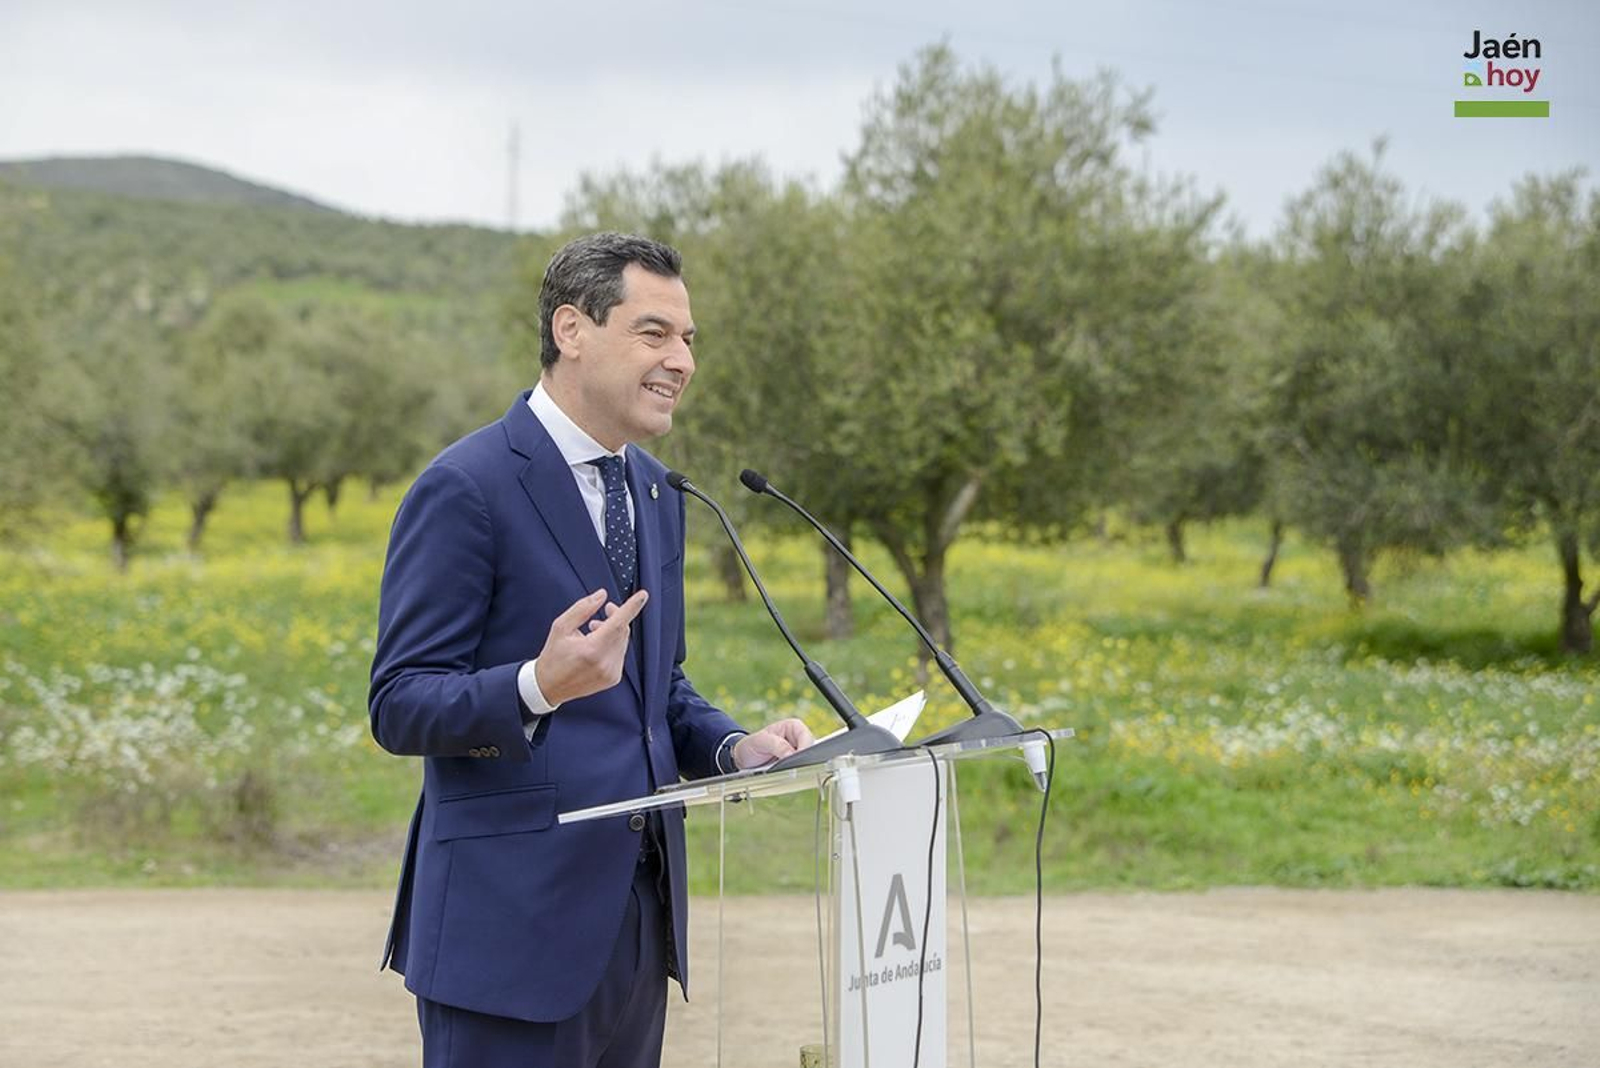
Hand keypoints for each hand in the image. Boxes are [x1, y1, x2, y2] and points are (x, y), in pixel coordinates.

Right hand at [533, 589, 647, 705]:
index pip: (618, 623)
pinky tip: (596, 647)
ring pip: (623, 641)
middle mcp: (605, 663)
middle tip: (603, 611)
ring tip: (593, 631)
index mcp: (592, 649)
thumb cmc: (553, 657)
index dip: (632, 607)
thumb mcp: (561, 627)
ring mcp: (611, 672)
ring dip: (613, 631)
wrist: (549, 687)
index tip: (643, 595)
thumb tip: (601, 596)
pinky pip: (620, 653)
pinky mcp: (613, 678)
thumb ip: (582, 609)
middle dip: (616, 617)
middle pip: (622, 630)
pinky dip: (612, 645)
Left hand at [732, 718, 814, 768]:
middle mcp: (798, 739)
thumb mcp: (760, 742)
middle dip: (803, 760)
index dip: (805, 749)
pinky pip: (800, 771)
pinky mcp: (794, 766)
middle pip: (810, 751)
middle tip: (794, 769)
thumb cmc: (751, 745)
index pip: (806, 737)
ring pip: (807, 763)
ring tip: (789, 774)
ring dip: (799, 768)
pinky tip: (788, 778)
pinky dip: (795, 775)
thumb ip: (776, 745)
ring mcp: (797, 754)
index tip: (798, 759)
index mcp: (793, 727)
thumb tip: (791, 754)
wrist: (743, 759)